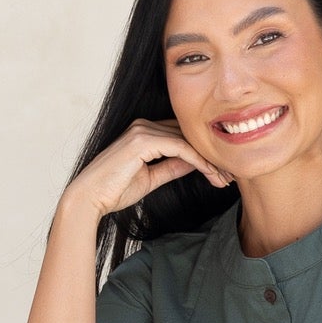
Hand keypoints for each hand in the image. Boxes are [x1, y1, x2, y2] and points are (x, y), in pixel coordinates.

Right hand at [63, 117, 233, 218]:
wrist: (90, 197)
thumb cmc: (114, 190)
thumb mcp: (151, 178)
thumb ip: (171, 167)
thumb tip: (193, 163)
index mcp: (144, 131)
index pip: (181, 136)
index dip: (203, 152)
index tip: (221, 172)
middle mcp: (144, 125)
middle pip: (188, 135)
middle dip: (212, 156)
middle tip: (231, 175)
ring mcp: (143, 130)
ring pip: (187, 140)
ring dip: (210, 160)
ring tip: (225, 178)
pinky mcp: (143, 140)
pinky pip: (180, 148)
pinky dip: (199, 160)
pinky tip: (212, 173)